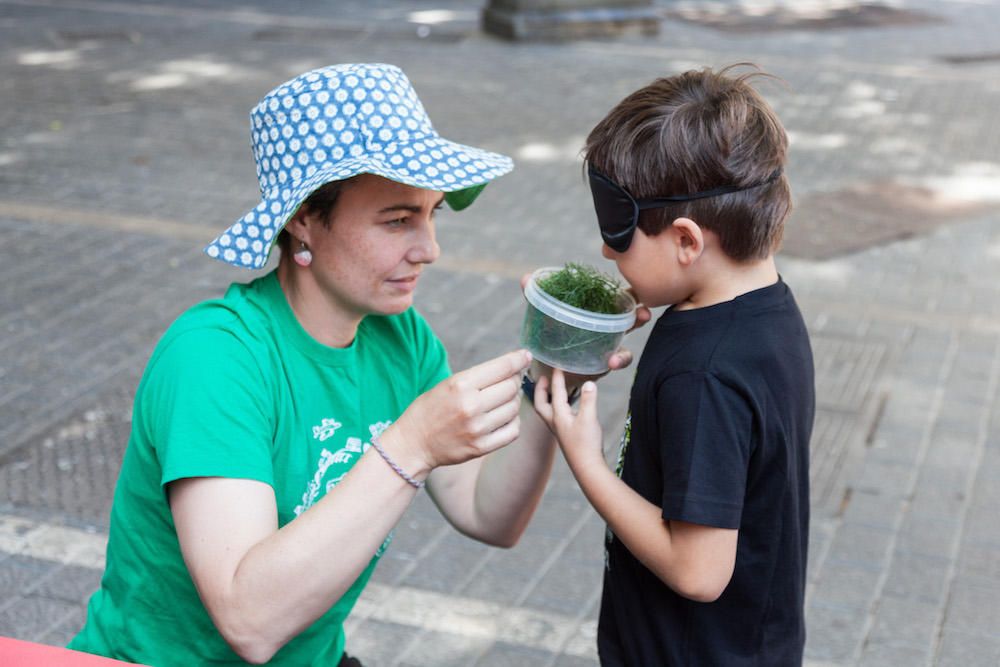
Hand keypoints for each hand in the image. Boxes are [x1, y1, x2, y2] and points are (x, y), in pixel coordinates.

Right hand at [388, 350, 531, 472]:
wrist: (413, 443)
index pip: (502, 367)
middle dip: (514, 380)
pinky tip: (503, 418)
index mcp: (460, 385)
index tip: (526, 356)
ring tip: (501, 400)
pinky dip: (513, 422)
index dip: (518, 359)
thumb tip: (511, 367)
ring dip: (513, 401)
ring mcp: (477, 429)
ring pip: (514, 408)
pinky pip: (513, 430)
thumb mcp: (448, 384)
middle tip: (509, 380)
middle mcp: (471, 406)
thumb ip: (478, 377)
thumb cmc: (430, 409)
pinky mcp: (481, 447)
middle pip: (512, 387)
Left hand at [520, 273, 651, 377]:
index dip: (629, 295)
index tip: (637, 291)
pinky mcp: (603, 365)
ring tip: (623, 350)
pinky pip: (617, 363)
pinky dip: (618, 361)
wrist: (544, 366)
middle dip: (639, 314)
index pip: (616, 300)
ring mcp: (607, 347)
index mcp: (594, 312)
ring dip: (630, 345)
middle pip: (629, 318)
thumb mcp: (543, 316)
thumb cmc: (548, 334)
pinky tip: (611, 362)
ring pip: (627, 342)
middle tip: (644, 312)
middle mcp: (606, 328)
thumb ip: (536, 298)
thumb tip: (525, 278)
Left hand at [531, 368, 604, 469]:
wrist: (587, 468)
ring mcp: (559, 430)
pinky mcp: (566, 436)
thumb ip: (589, 399)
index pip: (555, 392)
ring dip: (546, 398)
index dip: (556, 377)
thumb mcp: (589, 419)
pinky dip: (556, 408)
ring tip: (550, 389)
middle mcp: (555, 422)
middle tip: (542, 377)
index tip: (557, 365)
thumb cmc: (586, 444)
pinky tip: (565, 407)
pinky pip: (555, 417)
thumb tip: (588, 383)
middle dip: (540, 389)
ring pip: (547, 411)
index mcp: (558, 416)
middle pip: (541, 403)